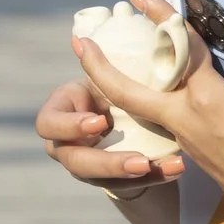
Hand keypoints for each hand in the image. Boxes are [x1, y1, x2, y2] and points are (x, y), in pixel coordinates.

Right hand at [37, 76, 183, 194]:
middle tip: (140, 161)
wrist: (118, 112)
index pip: (48, 124)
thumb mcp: (98, 78)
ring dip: (136, 175)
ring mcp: (85, 165)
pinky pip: (130, 184)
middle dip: (108, 163)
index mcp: (58, 114)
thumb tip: (82, 40)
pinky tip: (175, 169)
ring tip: (168, 167)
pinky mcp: (109, 178)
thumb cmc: (104, 87)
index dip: (70, 127)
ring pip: (102, 179)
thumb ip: (95, 68)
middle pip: (76, 161)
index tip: (100, 122)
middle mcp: (65, 144)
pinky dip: (155, 176)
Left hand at [74, 0, 223, 223]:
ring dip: (121, 85)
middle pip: (128, 92)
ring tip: (109, 63)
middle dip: (99, 68)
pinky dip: (149, 100)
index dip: (161, 18)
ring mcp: (186, 139)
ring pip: (142, 108)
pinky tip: (159, 89)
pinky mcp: (193, 152)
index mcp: (208, 102)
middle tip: (80, 43)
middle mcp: (187, 119)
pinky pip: (161, 120)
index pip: (179, 50)